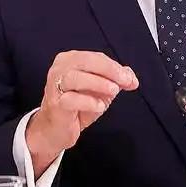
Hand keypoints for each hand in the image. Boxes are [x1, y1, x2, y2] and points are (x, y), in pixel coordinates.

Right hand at [25, 51, 138, 178]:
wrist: (56, 130)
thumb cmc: (77, 106)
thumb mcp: (100, 90)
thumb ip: (114, 80)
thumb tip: (130, 77)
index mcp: (70, 59)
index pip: (95, 57)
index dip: (115, 66)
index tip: (130, 79)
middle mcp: (60, 68)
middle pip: (85, 61)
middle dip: (109, 70)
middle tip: (125, 81)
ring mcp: (54, 85)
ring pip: (75, 77)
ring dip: (98, 83)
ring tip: (113, 91)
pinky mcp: (55, 104)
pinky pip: (71, 99)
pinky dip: (88, 101)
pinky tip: (99, 106)